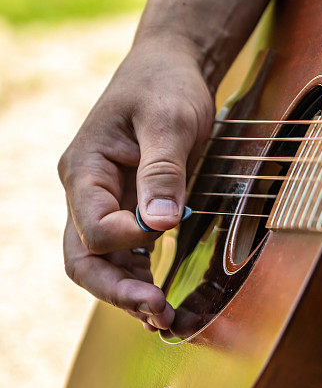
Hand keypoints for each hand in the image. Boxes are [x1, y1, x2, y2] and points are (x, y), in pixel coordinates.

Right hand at [58, 37, 213, 330]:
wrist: (169, 68)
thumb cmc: (166, 86)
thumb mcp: (170, 120)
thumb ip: (162, 171)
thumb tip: (159, 225)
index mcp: (85, 168)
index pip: (93, 224)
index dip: (127, 237)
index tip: (167, 226)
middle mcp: (86, 192)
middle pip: (84, 257)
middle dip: (117, 289)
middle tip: (157, 312)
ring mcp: (105, 203)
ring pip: (102, 263)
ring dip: (128, 293)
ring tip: (163, 319)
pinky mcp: (128, 208)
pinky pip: (126, 254)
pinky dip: (140, 278)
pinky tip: (161, 298)